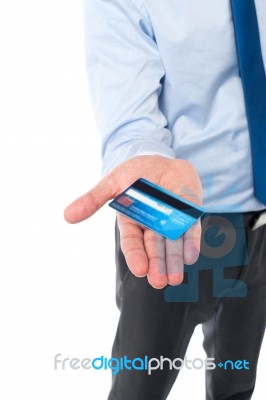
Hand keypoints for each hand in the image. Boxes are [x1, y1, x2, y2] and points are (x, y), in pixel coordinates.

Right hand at [64, 155, 202, 287]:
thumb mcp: (112, 183)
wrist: (161, 160)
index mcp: (132, 221)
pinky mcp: (188, 212)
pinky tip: (190, 257)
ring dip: (174, 261)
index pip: (133, 242)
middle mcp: (152, 225)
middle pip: (154, 248)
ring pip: (172, 244)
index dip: (136, 256)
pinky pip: (190, 229)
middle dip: (157, 265)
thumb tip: (67, 215)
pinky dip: (190, 243)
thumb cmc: (135, 172)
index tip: (140, 270)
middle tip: (159, 282)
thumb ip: (93, 199)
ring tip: (174, 279)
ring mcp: (171, 220)